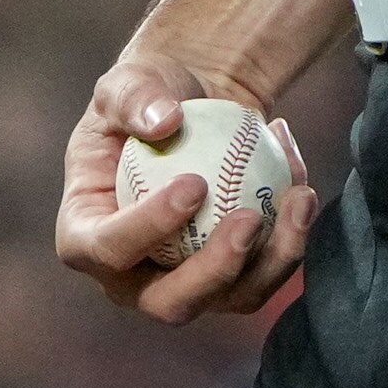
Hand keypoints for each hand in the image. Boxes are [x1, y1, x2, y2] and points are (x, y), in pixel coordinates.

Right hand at [55, 53, 321, 323]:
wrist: (191, 111)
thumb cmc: (146, 98)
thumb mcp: (127, 84)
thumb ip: (134, 98)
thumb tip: (164, 121)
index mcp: (85, 237)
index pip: (109, 248)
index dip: (147, 228)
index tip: (194, 184)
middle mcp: (131, 278)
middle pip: (170, 303)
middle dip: (214, 271)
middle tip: (249, 218)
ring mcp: (186, 285)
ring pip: (233, 298)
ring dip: (274, 259)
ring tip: (299, 200)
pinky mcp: (234, 279)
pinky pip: (268, 272)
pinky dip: (292, 235)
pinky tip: (302, 187)